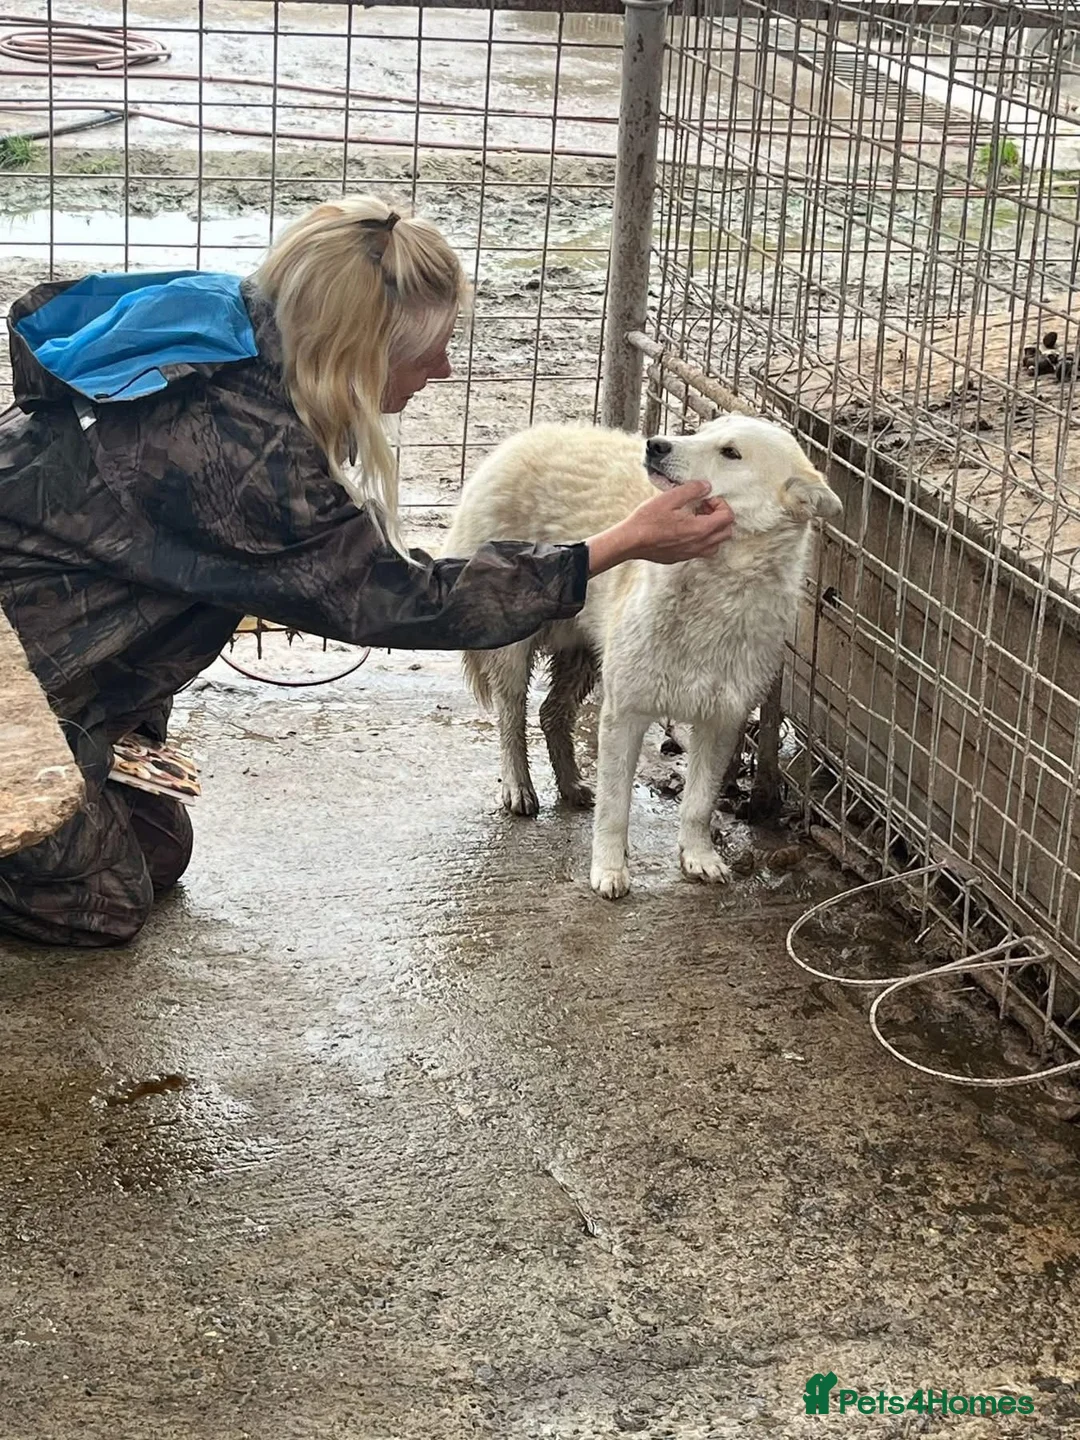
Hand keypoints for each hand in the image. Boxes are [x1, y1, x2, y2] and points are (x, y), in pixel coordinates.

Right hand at [586, 482, 733, 575]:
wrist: (631, 541)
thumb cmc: (647, 521)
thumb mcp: (669, 498)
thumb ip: (692, 490)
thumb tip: (706, 486)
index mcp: (700, 529)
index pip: (728, 517)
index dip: (721, 504)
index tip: (707, 499)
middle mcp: (699, 544)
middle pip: (726, 532)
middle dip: (720, 517)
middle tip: (704, 507)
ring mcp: (691, 554)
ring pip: (716, 544)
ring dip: (713, 530)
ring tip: (697, 519)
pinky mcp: (682, 557)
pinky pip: (702, 550)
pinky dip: (702, 539)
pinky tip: (686, 529)